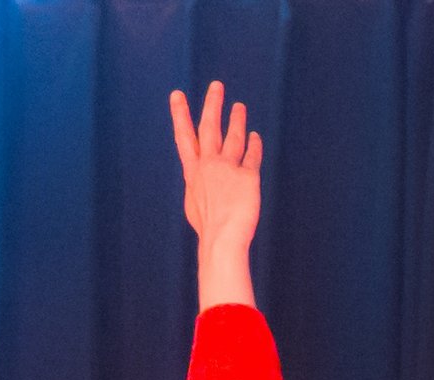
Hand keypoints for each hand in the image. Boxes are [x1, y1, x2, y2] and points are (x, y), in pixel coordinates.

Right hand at [169, 84, 261, 252]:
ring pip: (233, 137)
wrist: (221, 240)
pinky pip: (252, 156)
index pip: (184, 138)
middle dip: (212, 105)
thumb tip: (199, 185)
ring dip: (236, 119)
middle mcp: (208, 166)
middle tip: (216, 86)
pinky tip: (256, 136)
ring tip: (239, 106)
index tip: (177, 95)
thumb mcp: (195, 206)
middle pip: (209, 128)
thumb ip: (198, 189)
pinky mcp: (247, 177)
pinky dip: (255, 145)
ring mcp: (227, 169)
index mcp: (193, 173)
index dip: (181, 115)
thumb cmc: (208, 230)